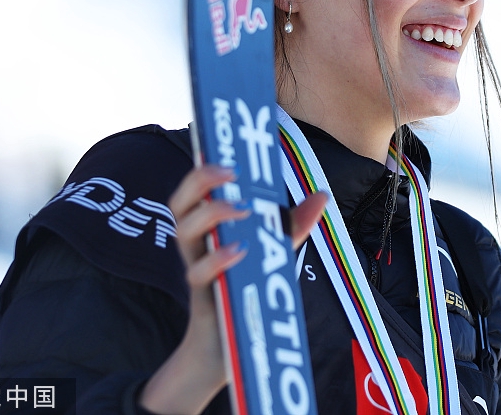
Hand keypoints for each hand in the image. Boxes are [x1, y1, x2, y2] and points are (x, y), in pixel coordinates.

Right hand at [139, 166, 326, 414]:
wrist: (225, 352)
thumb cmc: (245, 293)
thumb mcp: (273, 255)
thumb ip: (292, 226)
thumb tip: (321, 195)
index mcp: (208, 228)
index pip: (195, 189)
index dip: (202, 165)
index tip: (224, 146)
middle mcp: (195, 245)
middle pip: (179, 203)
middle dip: (200, 180)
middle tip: (230, 172)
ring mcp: (195, 268)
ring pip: (184, 232)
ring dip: (211, 215)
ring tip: (241, 208)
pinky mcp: (202, 297)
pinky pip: (199, 274)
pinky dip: (219, 260)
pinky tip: (240, 251)